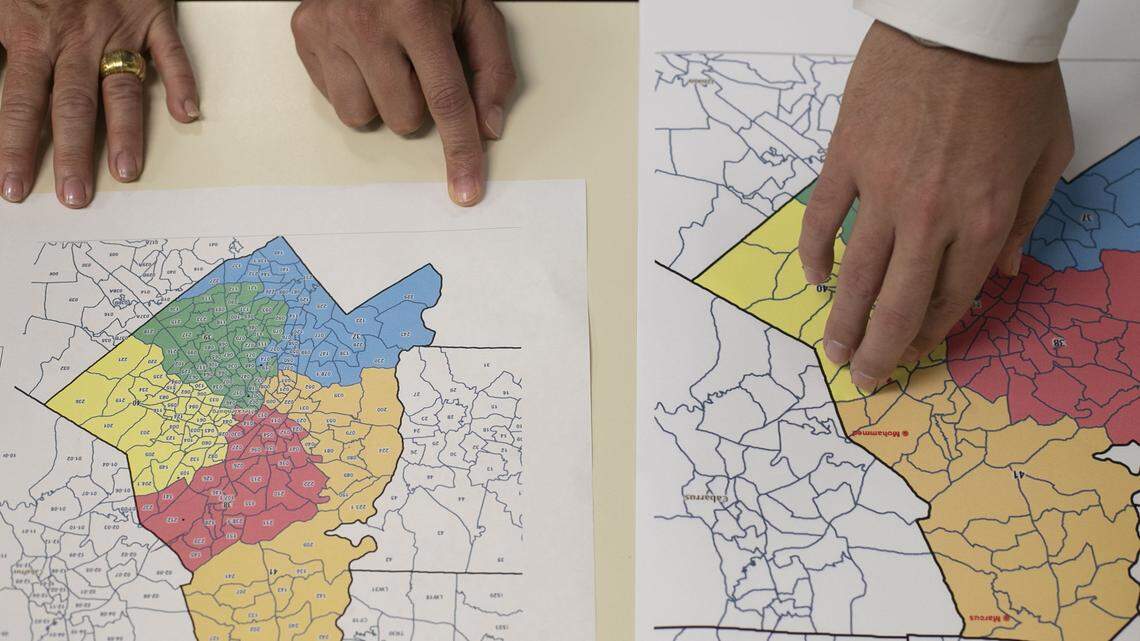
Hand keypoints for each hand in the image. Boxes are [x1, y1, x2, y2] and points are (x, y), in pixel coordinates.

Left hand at [0, 0, 198, 207]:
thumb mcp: (0, 2)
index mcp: (30, 31)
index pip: (20, 101)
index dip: (15, 146)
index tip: (14, 185)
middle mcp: (75, 37)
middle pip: (72, 105)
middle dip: (72, 154)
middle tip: (74, 197)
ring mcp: (118, 27)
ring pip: (121, 88)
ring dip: (125, 134)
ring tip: (125, 172)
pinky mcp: (152, 14)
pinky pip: (171, 52)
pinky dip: (182, 82)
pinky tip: (186, 113)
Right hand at [291, 0, 515, 206]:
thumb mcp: (475, 9)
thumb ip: (492, 67)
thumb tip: (487, 127)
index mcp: (416, 13)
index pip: (446, 101)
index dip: (460, 151)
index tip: (466, 189)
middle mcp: (366, 22)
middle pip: (404, 118)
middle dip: (418, 102)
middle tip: (416, 63)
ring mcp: (328, 29)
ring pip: (362, 117)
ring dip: (381, 98)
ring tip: (386, 57)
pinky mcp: (303, 34)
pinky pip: (334, 99)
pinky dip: (353, 85)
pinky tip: (362, 52)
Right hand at [799, 21, 1073, 392]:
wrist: (962, 23)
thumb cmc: (1012, 81)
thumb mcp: (1048, 151)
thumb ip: (1025, 218)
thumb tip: (1003, 271)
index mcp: (983, 219)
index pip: (953, 297)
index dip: (933, 332)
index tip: (917, 352)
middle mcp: (929, 218)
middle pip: (897, 304)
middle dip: (880, 351)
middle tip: (864, 378)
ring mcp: (881, 191)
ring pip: (855, 276)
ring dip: (844, 322)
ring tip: (834, 350)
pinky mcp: (845, 162)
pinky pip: (821, 221)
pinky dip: (814, 255)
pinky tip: (815, 279)